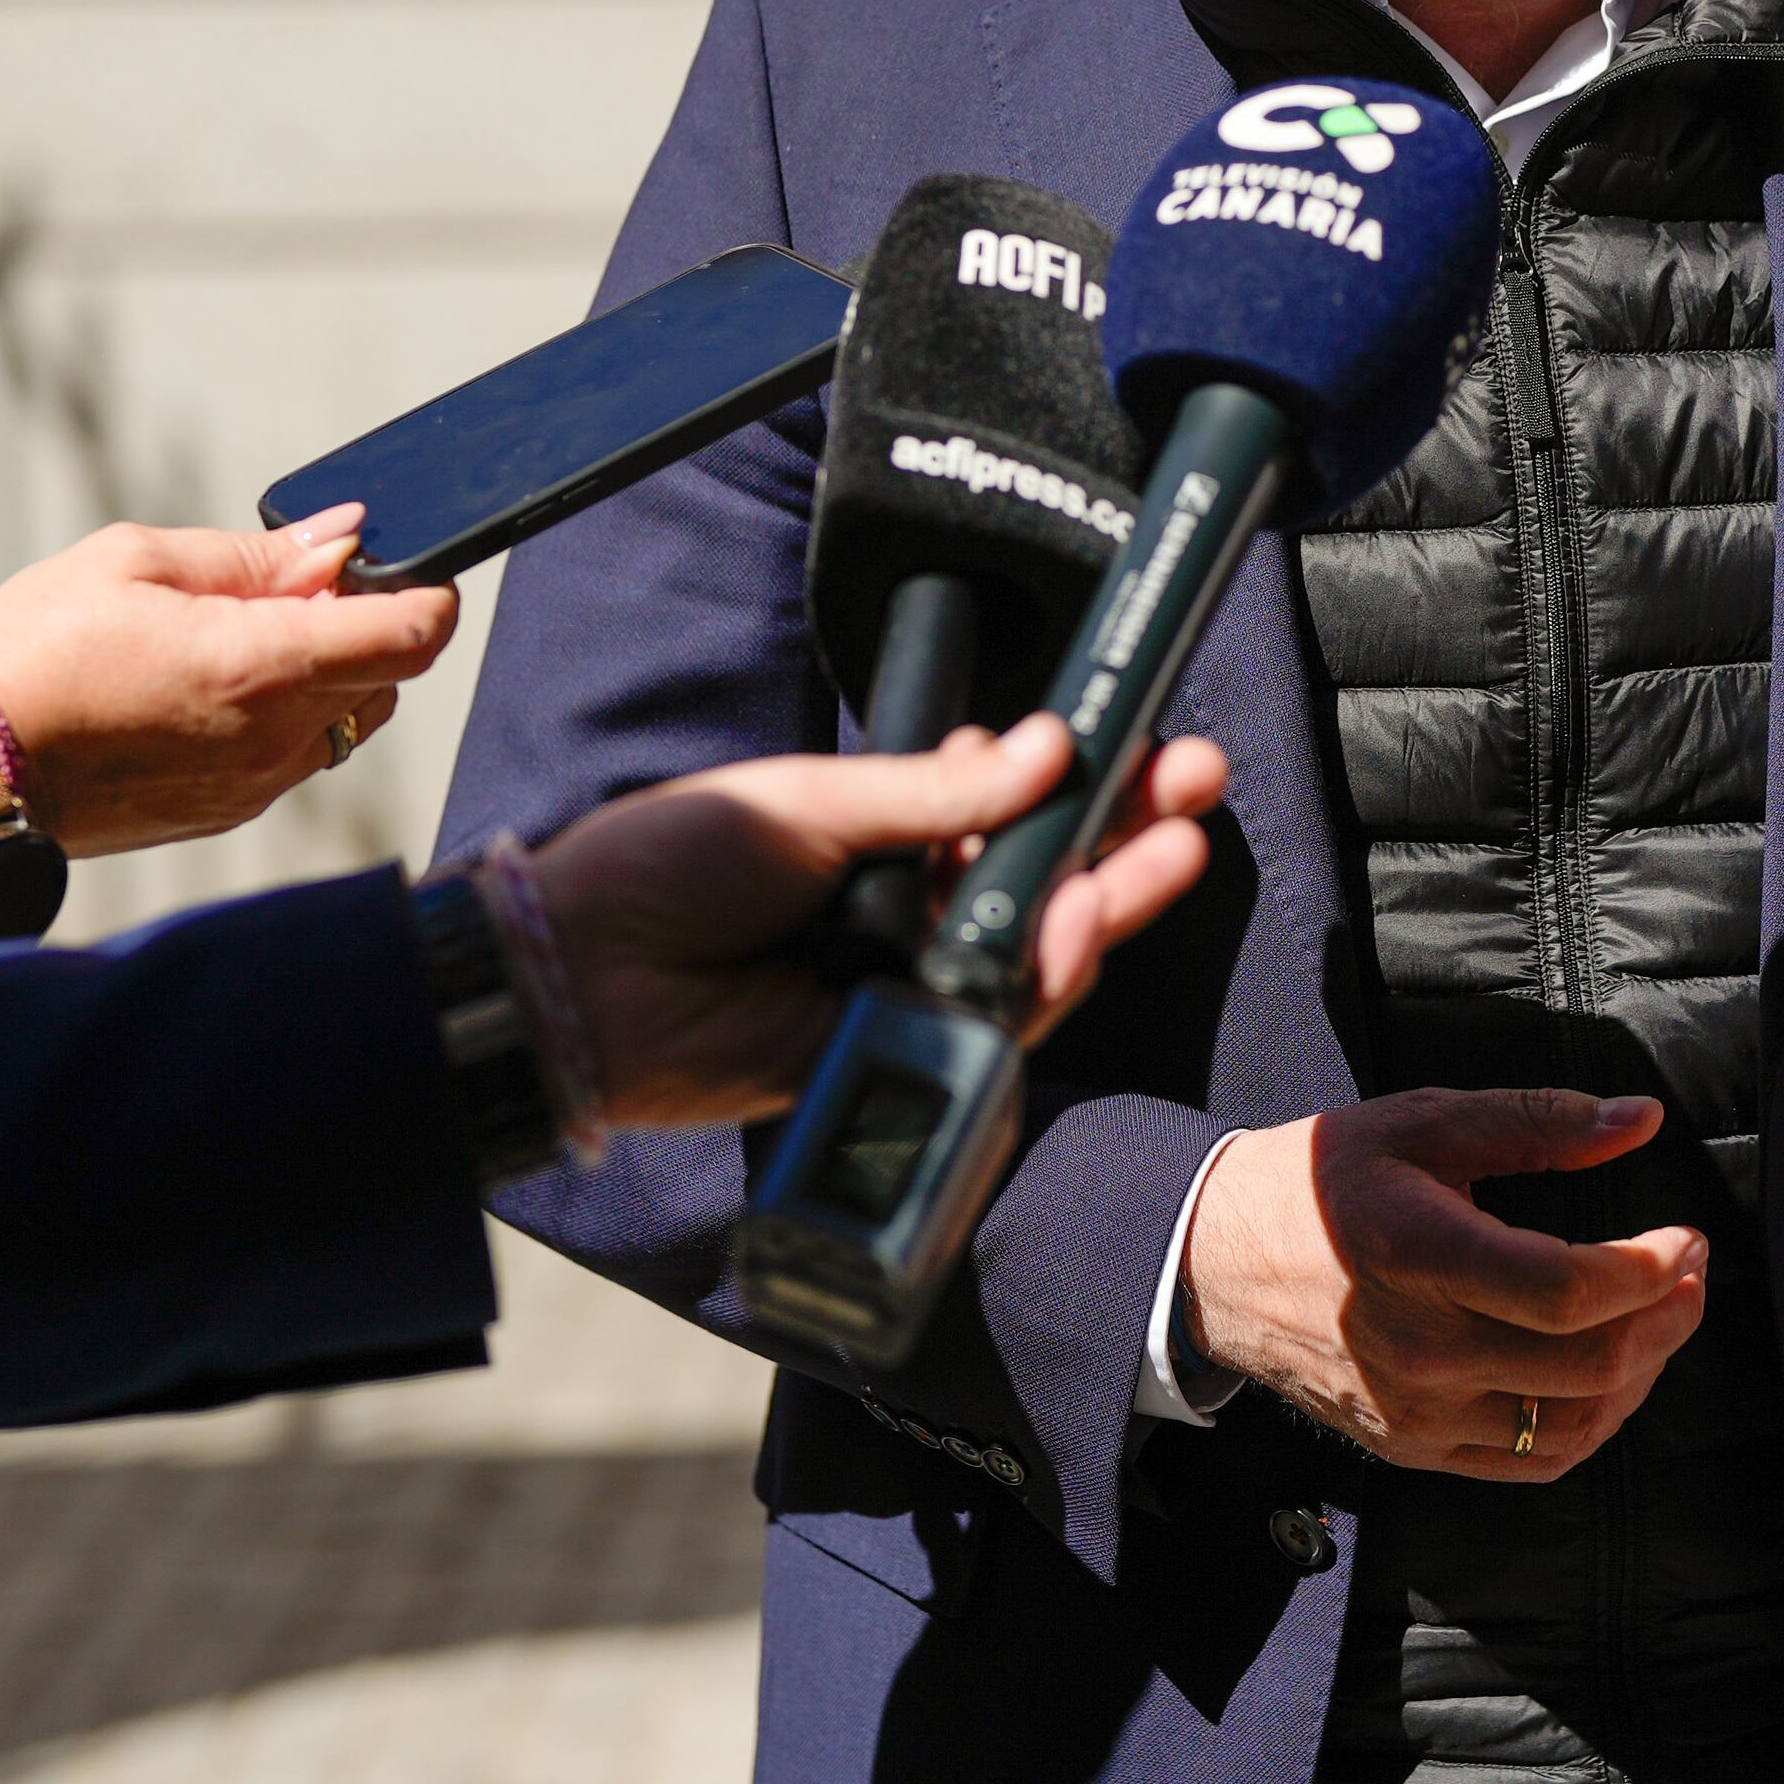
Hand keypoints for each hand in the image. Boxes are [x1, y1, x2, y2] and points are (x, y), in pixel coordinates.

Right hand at [0, 511, 458, 853]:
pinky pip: (295, 755)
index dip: (425, 590)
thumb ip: (257, 554)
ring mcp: (254, 786)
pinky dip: (283, 713)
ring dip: (325, 670)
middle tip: (290, 583)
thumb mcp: (136, 562)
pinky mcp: (226, 812)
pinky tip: (209, 682)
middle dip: (364, 622)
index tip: (401, 562)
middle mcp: (274, 741)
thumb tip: (340, 538)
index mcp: (262, 670)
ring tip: (236, 633)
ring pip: (345, 718)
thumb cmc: (32, 652)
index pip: (411, 635)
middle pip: (388, 676)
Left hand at [529, 720, 1229, 1126]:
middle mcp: (898, 908)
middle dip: (1122, 830)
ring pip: (1031, 946)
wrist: (585, 973)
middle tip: (1198, 782)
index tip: (1138, 732)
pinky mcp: (897, 1052)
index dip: (1076, 773)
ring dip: (1105, 895)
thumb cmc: (669, 864)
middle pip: (1037, 874)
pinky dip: (1044, 971)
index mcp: (873, 834)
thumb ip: (933, 791)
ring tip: (1168, 846)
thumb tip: (1043, 747)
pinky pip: (991, 1015)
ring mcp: (902, 982)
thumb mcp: (811, 801)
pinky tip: (1083, 918)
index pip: (1000, 803)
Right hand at [1180, 1089, 1710, 1480]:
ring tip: (1659, 1317)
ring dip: (1640, 1374)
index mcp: (1419, 1254)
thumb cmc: (1324, 1181)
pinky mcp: (1412, 1446)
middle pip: (1587, 1366)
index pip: (1566, 1292)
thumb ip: (1537, 1122)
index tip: (1684, 1237)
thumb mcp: (1423, 1123)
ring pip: (1572, 1425)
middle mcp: (1418, 1348)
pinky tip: (1609, 1373)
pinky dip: (1591, 1423)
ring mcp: (1415, 1411)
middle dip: (1667, 1317)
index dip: (1650, 1271)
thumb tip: (1641, 1121)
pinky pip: (1531, 1460)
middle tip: (1689, 1268)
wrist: (1216, 1263)